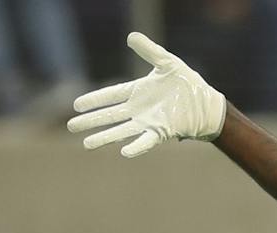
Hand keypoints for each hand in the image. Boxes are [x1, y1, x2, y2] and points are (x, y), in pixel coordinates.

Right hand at [68, 31, 226, 157]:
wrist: (204, 102)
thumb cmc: (186, 82)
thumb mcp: (165, 62)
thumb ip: (148, 50)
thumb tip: (130, 37)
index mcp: (137, 92)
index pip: (110, 96)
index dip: (93, 100)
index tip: (76, 105)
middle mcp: (138, 110)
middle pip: (109, 116)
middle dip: (90, 121)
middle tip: (71, 126)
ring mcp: (148, 122)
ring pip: (120, 131)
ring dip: (104, 137)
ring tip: (87, 144)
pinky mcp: (160, 132)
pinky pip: (145, 141)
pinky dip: (136, 146)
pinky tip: (124, 152)